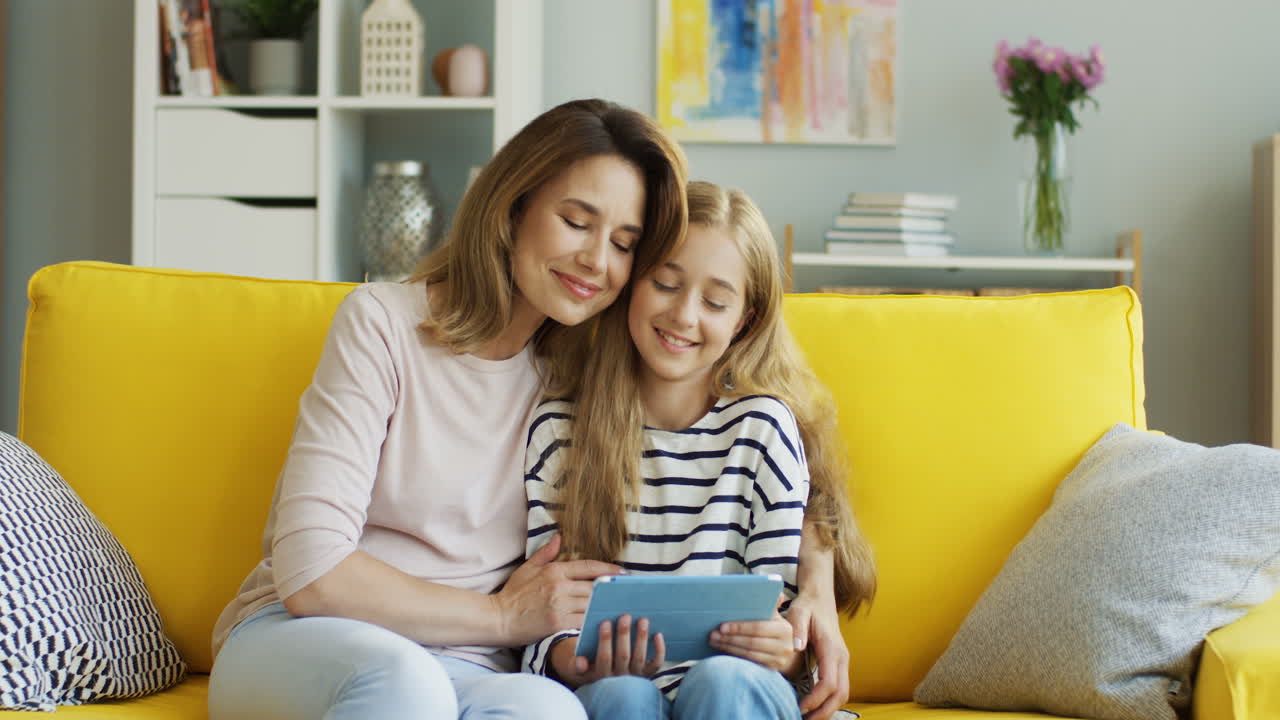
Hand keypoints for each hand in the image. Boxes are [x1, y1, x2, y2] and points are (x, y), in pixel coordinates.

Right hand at [492, 535, 620, 645]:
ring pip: (592, 603)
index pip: (589, 567)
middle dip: (610, 590)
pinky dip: (594, 620)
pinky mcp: (559, 623)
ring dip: (605, 605)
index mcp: (554, 570)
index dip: (608, 569)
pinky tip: (604, 621)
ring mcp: (560, 605)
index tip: (621, 572)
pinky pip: (584, 620)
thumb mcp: (527, 569)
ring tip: (619, 606)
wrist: (499, 619)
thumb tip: (559, 537)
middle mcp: (560, 586)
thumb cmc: (513, 595)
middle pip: (595, 586)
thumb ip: (545, 554)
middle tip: (625, 592)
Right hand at [549, 616, 666, 688]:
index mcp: (601, 675)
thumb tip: (580, 662)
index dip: (605, 640)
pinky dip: (659, 650)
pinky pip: (656, 664)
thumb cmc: (589, 666)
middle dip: (623, 635)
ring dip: (641, 638)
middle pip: (623, 656)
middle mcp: (619, 678)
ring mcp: (634, 677)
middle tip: (625, 616)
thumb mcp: (577, 667)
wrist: (602, 681)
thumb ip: (577, 664)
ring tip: (643, 620)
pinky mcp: (647, 674)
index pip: (604, 658)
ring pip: (640, 658)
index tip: (605, 621)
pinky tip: (658, 634)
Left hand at [708, 609, 799, 674]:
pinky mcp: (772, 671)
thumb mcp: (773, 614)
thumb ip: (770, 603)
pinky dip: (734, 657)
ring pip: (749, 655)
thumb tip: (772, 591)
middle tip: (713, 634)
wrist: (784, 648)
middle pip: (752, 643)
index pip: (758, 628)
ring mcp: (779, 661)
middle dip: (730, 638)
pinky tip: (723, 650)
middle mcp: (785, 646)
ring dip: (728, 648)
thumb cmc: (771, 626)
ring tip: (714, 641)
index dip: (739, 627)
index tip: (722, 626)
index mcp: (785, 629)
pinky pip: (749, 664)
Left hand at [787, 592, 849, 719]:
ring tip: (808, 717)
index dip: (816, 698)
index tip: (800, 707)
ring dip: (828, 709)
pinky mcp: (839, 663)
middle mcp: (842, 657)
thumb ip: (798, 628)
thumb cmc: (807, 606)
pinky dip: (830, 701)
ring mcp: (843, 661)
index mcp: (832, 648)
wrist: (820, 598)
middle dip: (825, 711)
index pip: (829, 681)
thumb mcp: (799, 612)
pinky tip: (814, 707)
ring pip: (843, 693)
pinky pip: (839, 687)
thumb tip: (796, 647)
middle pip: (841, 693)